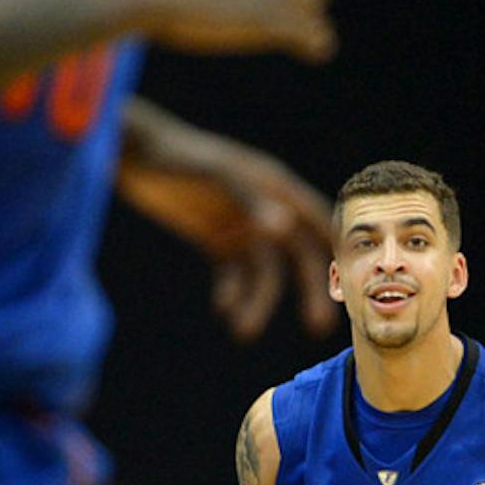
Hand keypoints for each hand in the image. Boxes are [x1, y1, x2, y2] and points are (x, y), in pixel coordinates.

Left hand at [119, 102, 336, 339]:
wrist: (133, 152)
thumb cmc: (178, 155)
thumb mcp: (215, 173)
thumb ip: (250, 198)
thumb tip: (284, 230)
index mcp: (275, 187)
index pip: (318, 222)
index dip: (337, 252)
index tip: (351, 286)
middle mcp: (265, 209)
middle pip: (297, 256)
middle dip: (308, 290)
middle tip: (317, 327)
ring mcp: (241, 226)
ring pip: (262, 274)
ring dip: (257, 303)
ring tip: (242, 332)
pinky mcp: (215, 239)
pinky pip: (233, 275)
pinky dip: (232, 294)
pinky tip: (223, 310)